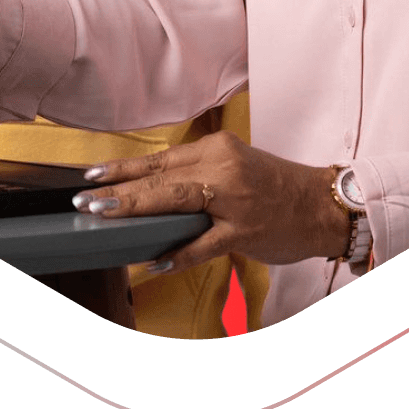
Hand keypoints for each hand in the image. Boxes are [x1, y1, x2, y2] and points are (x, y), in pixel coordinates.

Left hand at [68, 132, 350, 270]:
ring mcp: (234, 198)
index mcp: (218, 149)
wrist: (322, 206)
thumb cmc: (277, 189)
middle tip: (85, 198)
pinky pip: (204, 243)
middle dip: (118, 187)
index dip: (124, 167)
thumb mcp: (235, 170)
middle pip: (161, 176)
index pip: (162, 158)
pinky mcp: (244, 229)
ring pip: (175, 200)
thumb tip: (153, 193)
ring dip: (136, 208)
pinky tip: (156, 260)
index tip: (92, 173)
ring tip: (103, 217)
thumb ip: (198, 177)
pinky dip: (179, 252)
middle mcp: (223, 167)